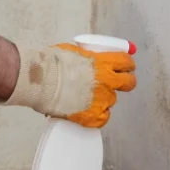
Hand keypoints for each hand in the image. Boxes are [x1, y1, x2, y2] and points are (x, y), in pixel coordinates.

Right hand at [0, 44, 135, 127]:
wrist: (41, 82)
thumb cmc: (51, 64)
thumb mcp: (74, 52)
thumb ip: (87, 57)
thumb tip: (88, 59)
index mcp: (103, 63)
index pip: (126, 62)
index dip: (126, 65)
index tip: (124, 66)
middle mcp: (107, 81)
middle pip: (128, 83)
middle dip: (125, 82)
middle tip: (116, 82)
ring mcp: (102, 100)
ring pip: (112, 101)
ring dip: (103, 99)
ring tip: (86, 97)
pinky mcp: (93, 116)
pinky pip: (103, 118)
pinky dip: (96, 115)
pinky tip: (86, 111)